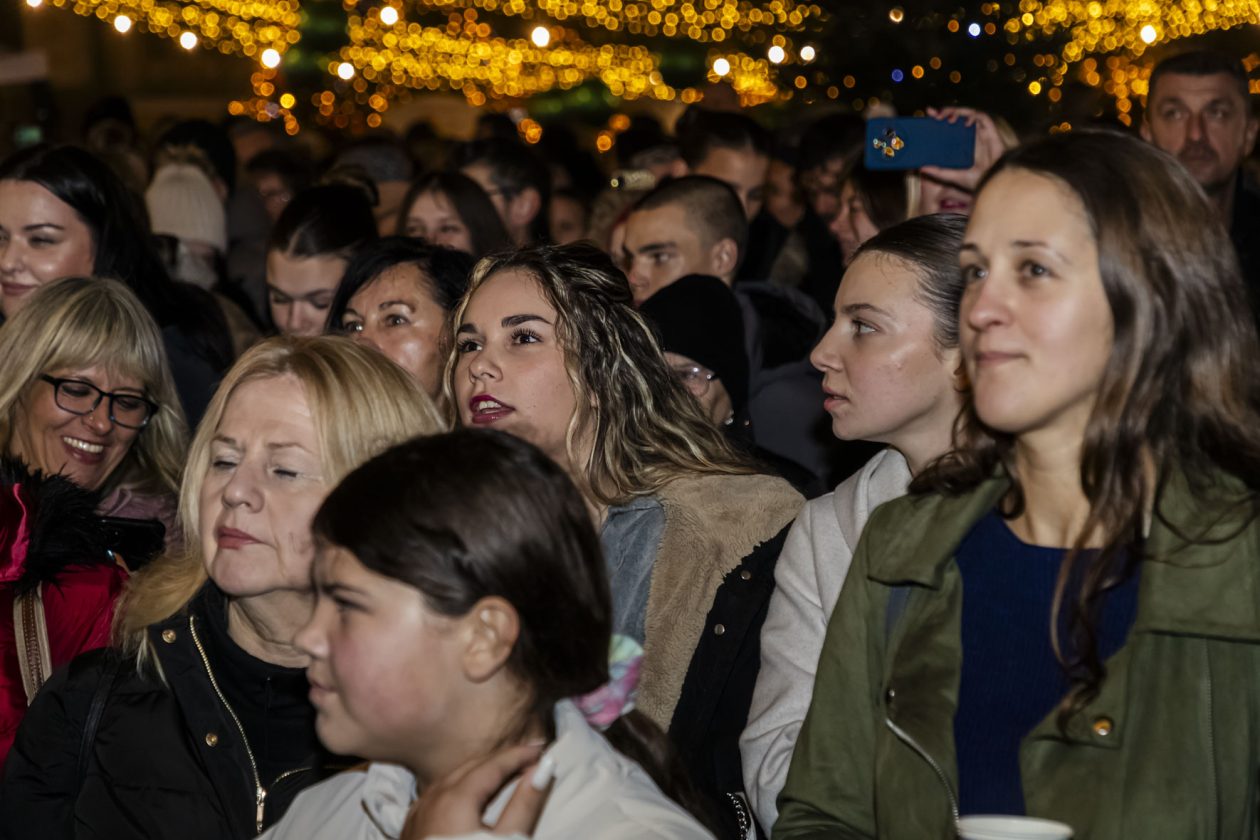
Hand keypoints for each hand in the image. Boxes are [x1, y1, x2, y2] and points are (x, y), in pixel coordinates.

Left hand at [402, 743, 552, 838]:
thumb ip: (526, 803)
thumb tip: (544, 769)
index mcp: (456, 798)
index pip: (494, 763)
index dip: (520, 754)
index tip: (542, 748)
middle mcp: (431, 799)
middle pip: (471, 766)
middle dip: (501, 760)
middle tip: (529, 758)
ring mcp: (417, 815)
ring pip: (450, 779)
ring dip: (479, 773)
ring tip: (504, 774)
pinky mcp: (411, 832)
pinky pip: (435, 796)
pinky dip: (458, 789)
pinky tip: (467, 797)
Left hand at [919, 107, 1011, 193]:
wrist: (993, 183)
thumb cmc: (977, 181)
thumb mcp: (954, 176)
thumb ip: (939, 172)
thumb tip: (921, 168)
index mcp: (961, 142)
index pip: (950, 125)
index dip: (940, 116)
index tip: (929, 114)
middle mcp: (970, 135)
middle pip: (958, 116)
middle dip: (946, 111)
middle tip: (935, 115)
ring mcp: (981, 132)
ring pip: (969, 113)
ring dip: (958, 112)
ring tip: (948, 119)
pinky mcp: (991, 131)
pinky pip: (983, 117)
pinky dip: (974, 116)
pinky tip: (965, 123)